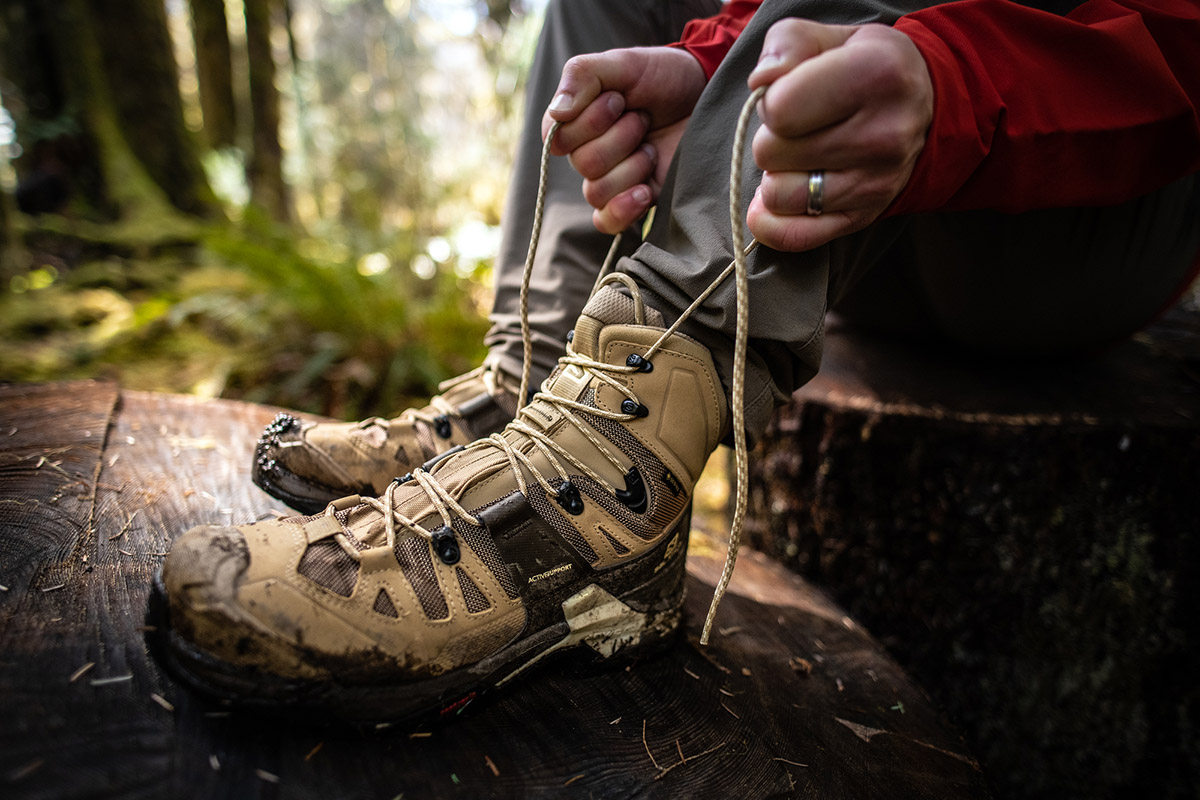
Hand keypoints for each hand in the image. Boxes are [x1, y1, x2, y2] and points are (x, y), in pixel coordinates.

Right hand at [542, 47, 706, 233]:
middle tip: (643, 118)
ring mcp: (613, 179)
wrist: (706, 95)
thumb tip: (557, 112)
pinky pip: (607, 222)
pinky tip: (644, 192)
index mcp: (578, 122)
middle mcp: (589, 153)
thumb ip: (582, 76)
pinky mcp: (636, 199)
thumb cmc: (663, 76)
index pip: (557, 138)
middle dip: (620, 138)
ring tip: (651, 147)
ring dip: (631, 166)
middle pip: (583, 164)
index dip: (588, 122)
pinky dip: (621, 210)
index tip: (618, 99)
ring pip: (597, 192)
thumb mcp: (622, 63)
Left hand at [747, 19, 932, 251]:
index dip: (771, 101)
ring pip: (779, 195)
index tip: (790, 94)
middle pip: (772, 153)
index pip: (780, 109)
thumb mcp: (830, 36)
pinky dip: (773, 223)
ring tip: (802, 156)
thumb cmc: (864, 66)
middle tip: (800, 127)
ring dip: (777, 175)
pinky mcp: (865, 217)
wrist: (925, 104)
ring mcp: (876, 182)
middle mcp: (883, 134)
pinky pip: (797, 237)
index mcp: (875, 75)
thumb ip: (787, 43)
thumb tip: (762, 84)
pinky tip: (773, 203)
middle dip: (772, 138)